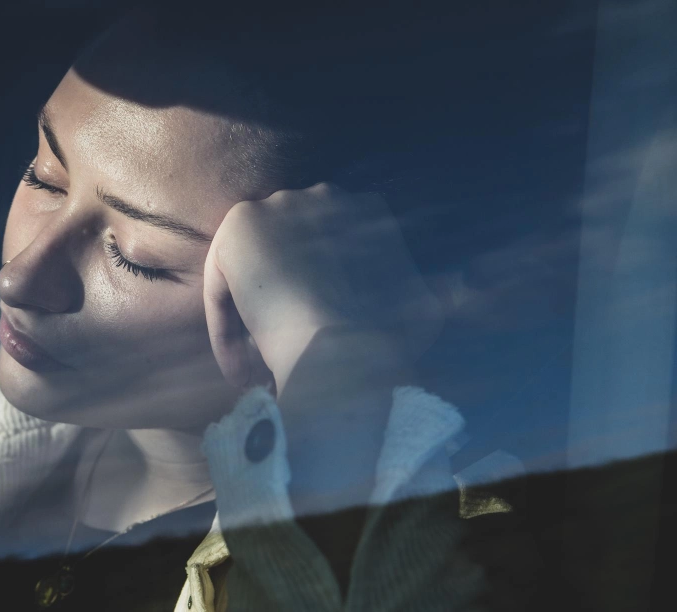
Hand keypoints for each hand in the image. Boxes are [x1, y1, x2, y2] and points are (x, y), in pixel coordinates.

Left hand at [203, 183, 442, 394]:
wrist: (342, 350)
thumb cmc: (386, 339)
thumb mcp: (425, 308)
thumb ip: (441, 291)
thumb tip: (469, 283)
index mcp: (367, 207)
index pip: (323, 256)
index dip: (316, 305)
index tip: (316, 346)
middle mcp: (321, 194)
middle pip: (284, 261)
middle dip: (281, 308)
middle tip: (278, 362)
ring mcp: (277, 205)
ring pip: (251, 273)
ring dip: (249, 322)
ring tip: (254, 373)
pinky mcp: (238, 227)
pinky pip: (221, 280)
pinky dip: (225, 324)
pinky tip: (238, 367)